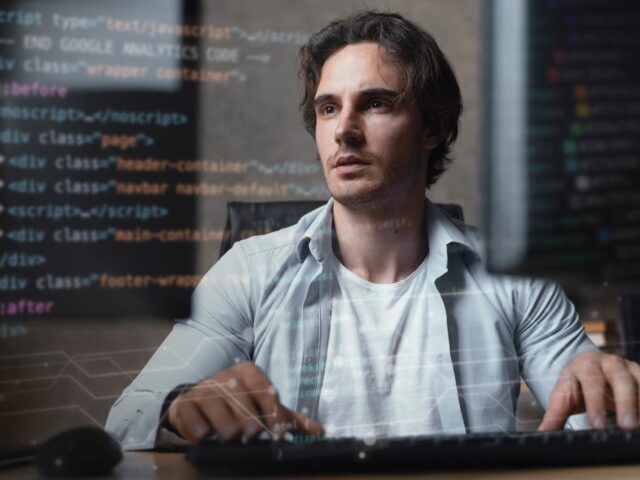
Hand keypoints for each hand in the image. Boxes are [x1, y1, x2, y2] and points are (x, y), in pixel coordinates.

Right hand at [167, 362, 323, 441]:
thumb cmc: (238, 408)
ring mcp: (204, 389)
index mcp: (248, 374)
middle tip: (252, 435)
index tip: (277, 432)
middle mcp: (226, 377)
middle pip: (239, 394)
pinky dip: (195, 424)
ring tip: (231, 435)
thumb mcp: (264, 410)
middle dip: (248, 415)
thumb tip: (319, 431)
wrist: (199, 406)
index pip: (263, 388)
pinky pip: (189, 411)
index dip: (271, 410)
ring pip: (215, 402)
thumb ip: (289, 420)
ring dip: (224, 420)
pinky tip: (202, 435)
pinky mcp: (184, 403)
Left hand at [538, 351, 639, 430]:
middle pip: (618, 378)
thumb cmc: (575, 385)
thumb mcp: (563, 396)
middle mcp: (606, 362)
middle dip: (624, 402)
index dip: (594, 405)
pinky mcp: (638, 371)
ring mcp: (625, 365)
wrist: (587, 367)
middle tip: (626, 426)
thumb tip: (542, 432)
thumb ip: (555, 414)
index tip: (597, 426)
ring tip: (638, 424)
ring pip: (636, 379)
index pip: (590, 382)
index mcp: (583, 366)